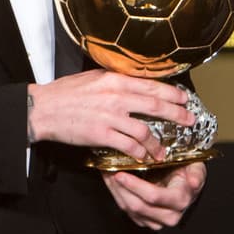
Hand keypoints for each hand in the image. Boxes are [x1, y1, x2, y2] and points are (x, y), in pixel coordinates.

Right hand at [27, 70, 195, 162]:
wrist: (43, 108)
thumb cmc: (67, 92)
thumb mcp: (95, 77)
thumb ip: (117, 80)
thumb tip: (137, 82)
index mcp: (116, 80)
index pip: (151, 85)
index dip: (171, 93)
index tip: (184, 99)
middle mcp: (116, 96)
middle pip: (155, 105)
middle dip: (176, 114)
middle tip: (189, 120)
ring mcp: (109, 116)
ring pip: (143, 130)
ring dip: (157, 142)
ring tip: (163, 150)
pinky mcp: (101, 135)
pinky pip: (127, 146)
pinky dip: (138, 152)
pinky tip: (143, 157)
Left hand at [105, 161, 206, 229]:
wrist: (188, 184)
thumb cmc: (190, 173)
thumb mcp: (197, 168)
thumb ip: (197, 174)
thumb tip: (194, 183)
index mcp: (180, 201)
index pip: (153, 197)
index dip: (135, 186)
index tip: (120, 174)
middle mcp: (169, 215)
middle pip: (138, 205)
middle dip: (120, 189)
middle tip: (109, 172)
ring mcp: (157, 221)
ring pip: (130, 211)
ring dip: (116, 193)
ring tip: (108, 176)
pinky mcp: (147, 222)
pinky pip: (129, 213)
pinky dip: (119, 197)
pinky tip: (114, 185)